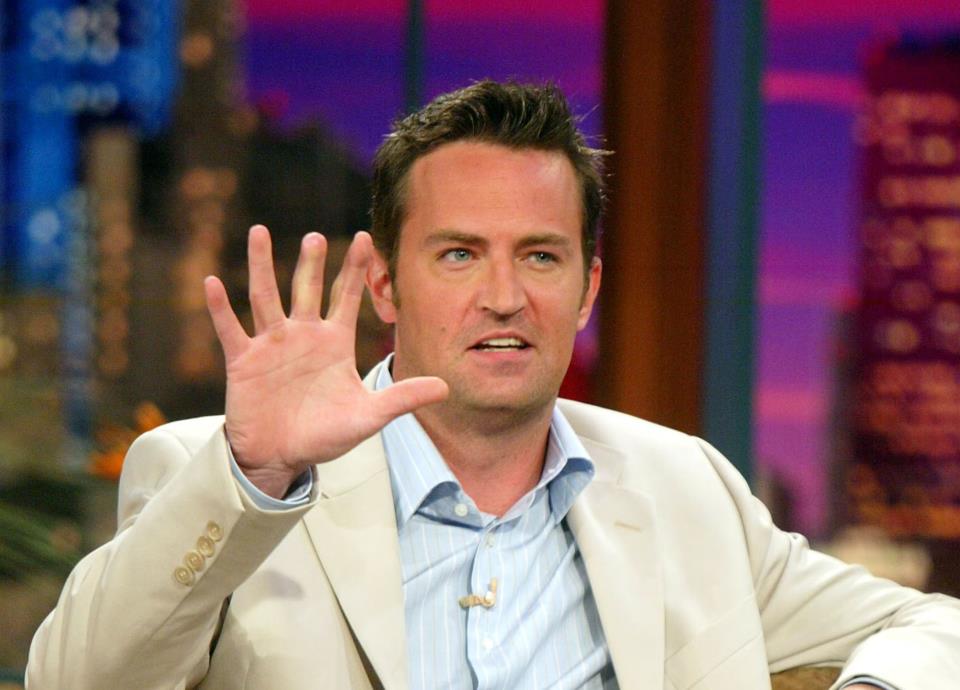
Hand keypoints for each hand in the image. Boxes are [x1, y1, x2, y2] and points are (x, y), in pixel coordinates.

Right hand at [204, 225, 447, 497]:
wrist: (283, 458)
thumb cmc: (325, 435)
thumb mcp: (368, 417)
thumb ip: (402, 398)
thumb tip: (446, 387)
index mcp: (334, 342)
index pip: (346, 297)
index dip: (354, 269)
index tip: (364, 238)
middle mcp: (303, 335)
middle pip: (307, 289)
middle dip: (311, 263)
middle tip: (314, 236)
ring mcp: (272, 345)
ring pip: (266, 297)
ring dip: (261, 266)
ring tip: (259, 232)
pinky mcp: (243, 361)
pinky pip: (231, 330)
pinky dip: (221, 308)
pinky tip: (212, 283)